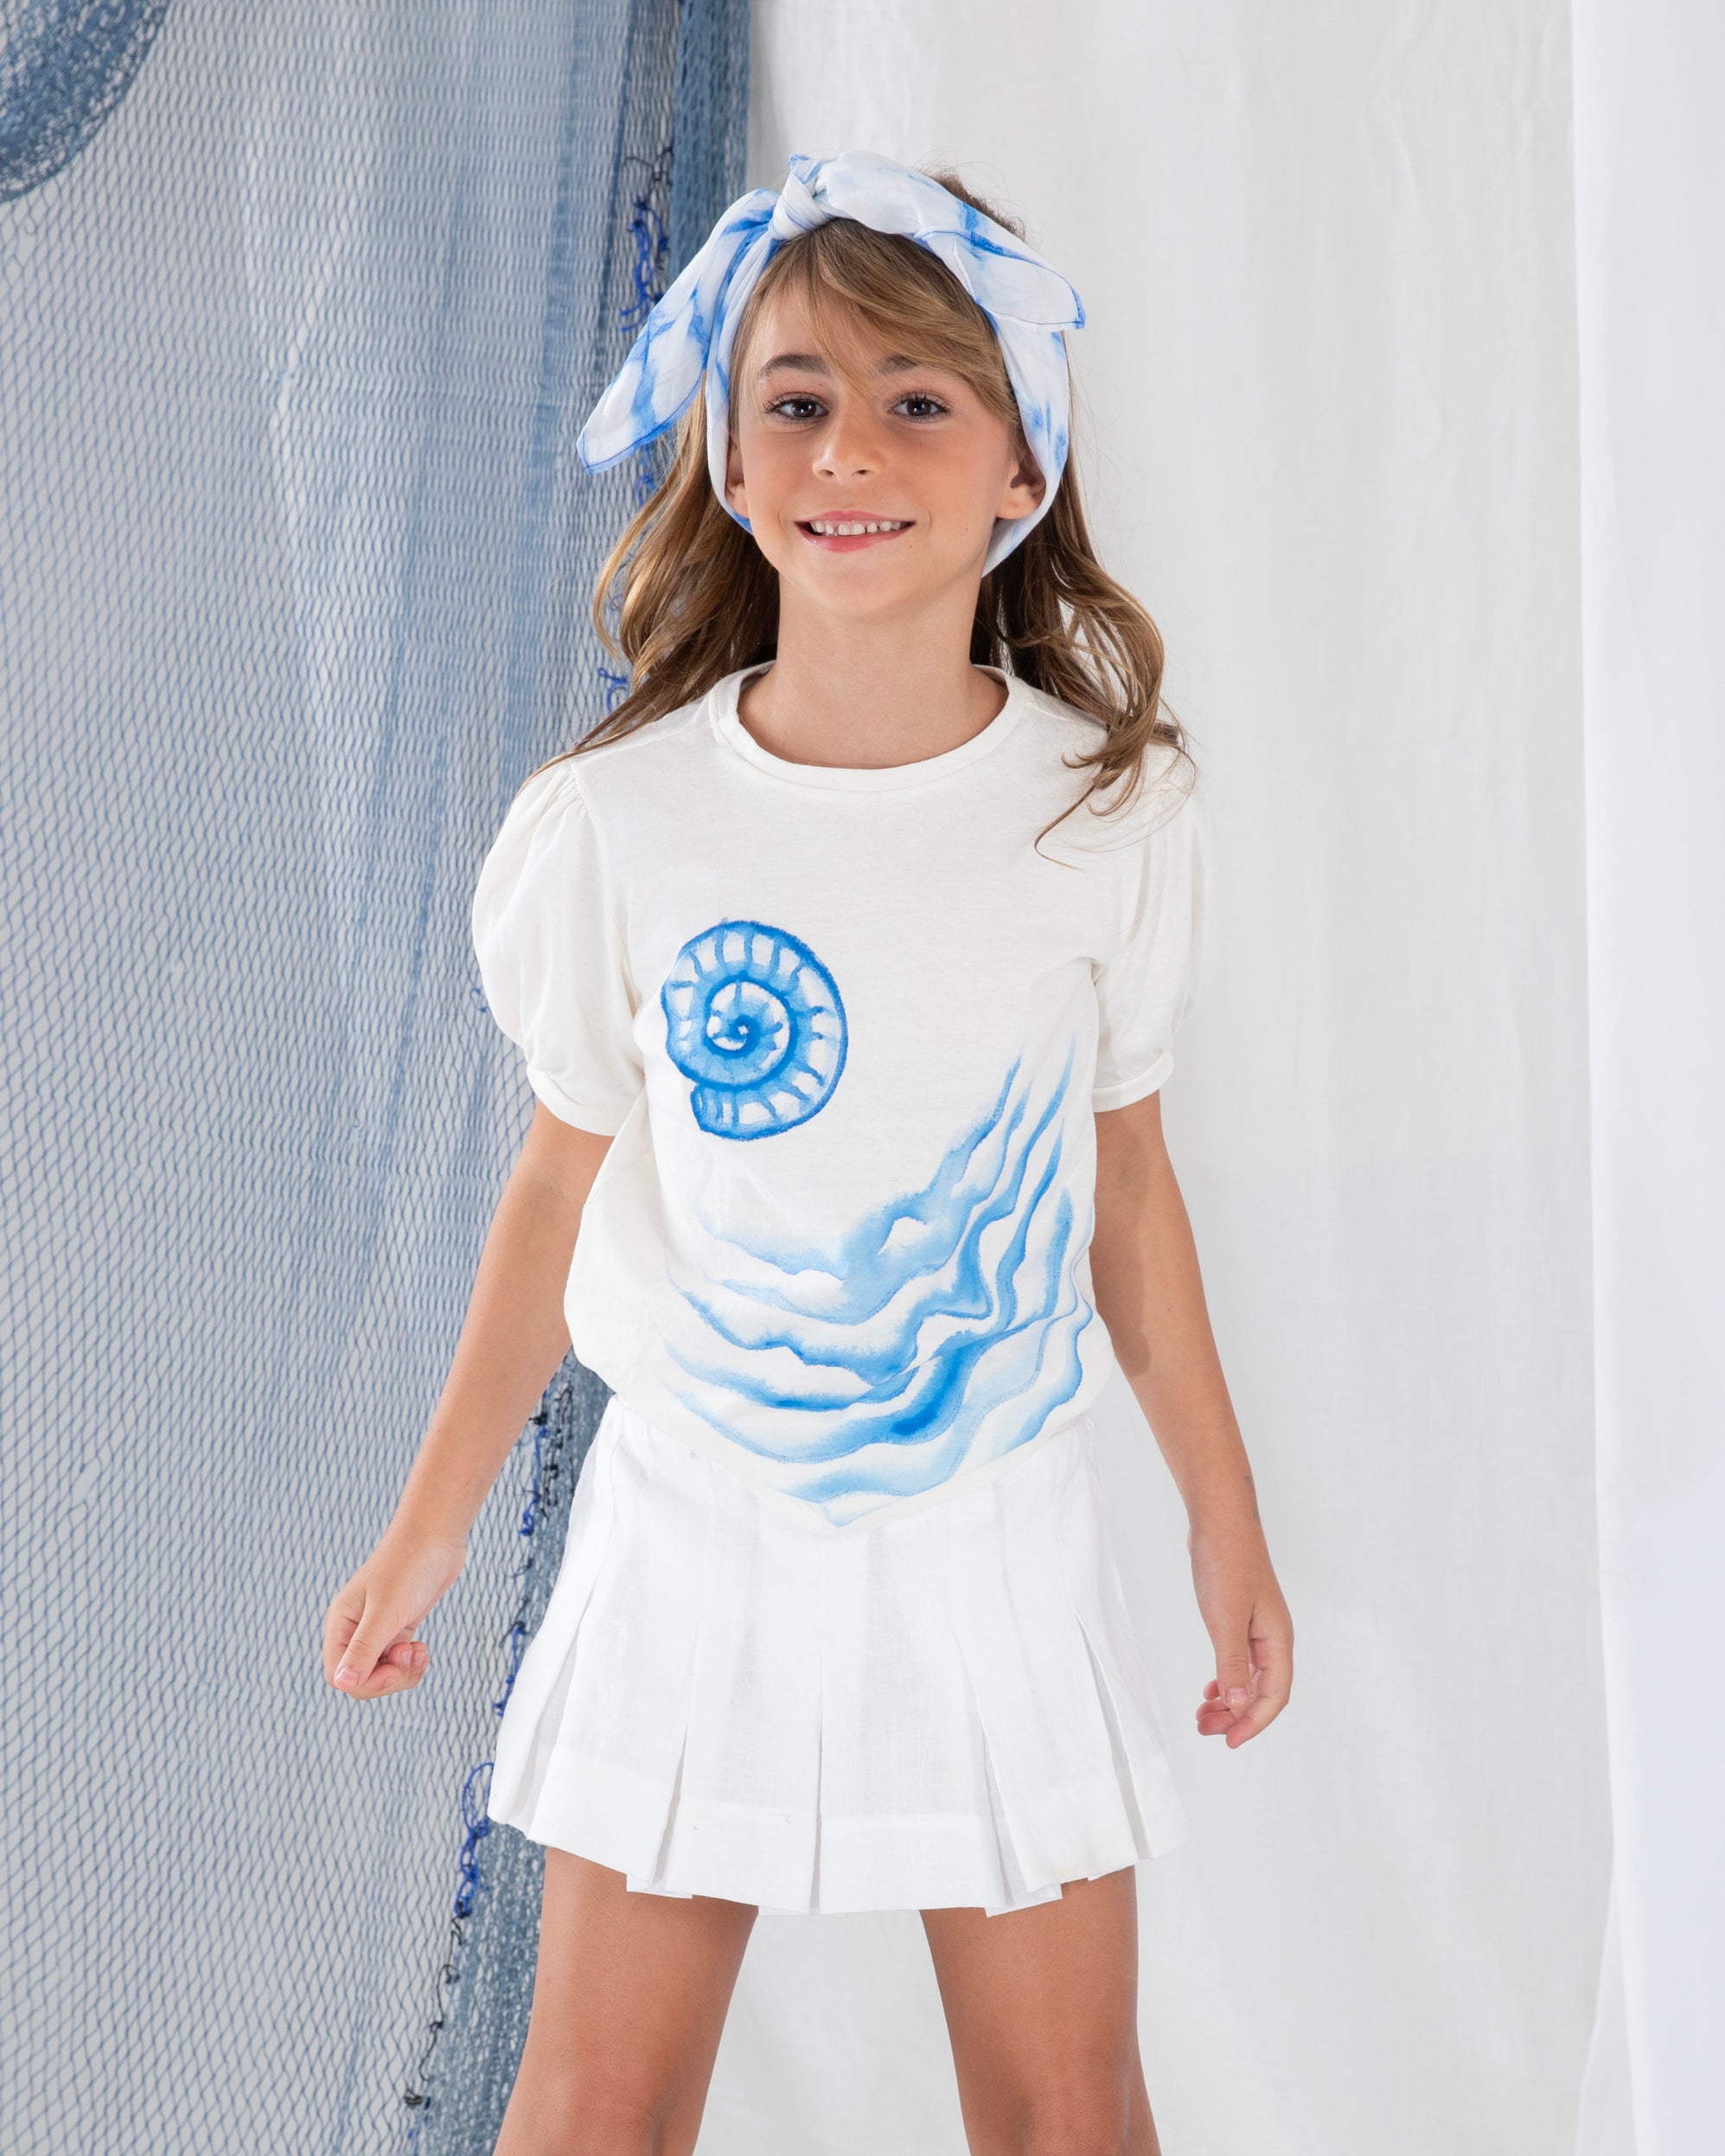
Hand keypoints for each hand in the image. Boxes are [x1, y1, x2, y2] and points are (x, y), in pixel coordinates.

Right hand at [321, 1525, 465, 1700]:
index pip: (339, 1676)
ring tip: (421, 1650)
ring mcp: (377, 1628)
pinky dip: (412, 1663)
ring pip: (382, 1673)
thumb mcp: (386, 1612)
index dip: (367, 1683)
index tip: (394, 1667)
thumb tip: (343, 1684)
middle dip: (390, 1678)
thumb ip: (364, 1649)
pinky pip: (398, 1662)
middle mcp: (355, 1629)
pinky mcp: (398, 1626)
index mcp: (341, 1624)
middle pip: (362, 1679)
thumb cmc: (409, 1567)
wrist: (436, 1536)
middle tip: (411, 1654)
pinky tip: (423, 1648)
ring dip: (404, 1672)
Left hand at [1188, 1518, 1292, 1747]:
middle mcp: (1272, 1636)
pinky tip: (1209, 1689)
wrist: (1219, 1520)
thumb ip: (1231, 1662)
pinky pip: (1237, 1659)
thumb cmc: (1226, 1563)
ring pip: (1248, 1676)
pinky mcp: (1240, 1616)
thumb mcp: (1225, 1617)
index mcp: (1277, 1639)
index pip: (1274, 1694)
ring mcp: (1257, 1626)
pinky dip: (1224, 1678)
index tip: (1229, 1742)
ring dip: (1227, 1700)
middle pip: (1261, 1690)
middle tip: (1204, 1730)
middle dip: (1236, 1716)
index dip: (1254, 1722)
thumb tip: (1236, 1705)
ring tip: (1201, 1715)